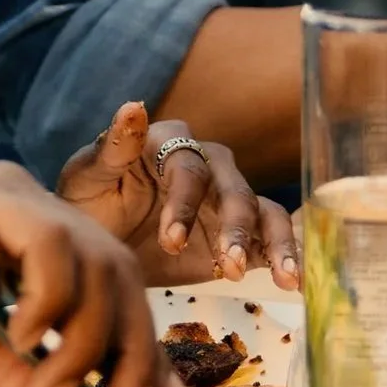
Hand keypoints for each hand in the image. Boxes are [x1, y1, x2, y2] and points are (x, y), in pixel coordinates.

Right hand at [0, 164, 176, 386]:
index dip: (148, 355)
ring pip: (97, 263)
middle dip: (137, 358)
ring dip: (90, 341)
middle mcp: (27, 208)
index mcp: (25, 241)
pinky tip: (22, 336)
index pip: (112, 291)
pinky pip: (51, 247)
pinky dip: (50, 302)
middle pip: (120, 277)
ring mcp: (7, 197)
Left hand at [56, 98, 297, 288]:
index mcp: (168, 144)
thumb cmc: (89, 203)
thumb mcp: (87, 177)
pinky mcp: (240, 234)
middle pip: (234, 190)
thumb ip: (113, 147)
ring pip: (263, 212)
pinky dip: (287, 256)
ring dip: (276, 243)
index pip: (188, 169)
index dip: (184, 204)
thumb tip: (134, 107)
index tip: (171, 242)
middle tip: (230, 265)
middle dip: (235, 228)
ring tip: (285, 277)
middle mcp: (206, 165)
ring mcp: (227, 200)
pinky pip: (272, 239)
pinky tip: (300, 279)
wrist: (102, 244)